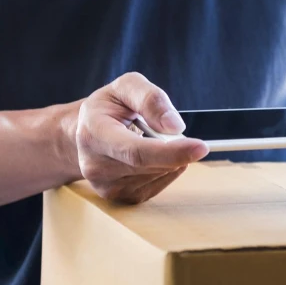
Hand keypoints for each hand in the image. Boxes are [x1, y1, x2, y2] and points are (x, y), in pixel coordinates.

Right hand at [75, 72, 209, 203]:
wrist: (84, 134)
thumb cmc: (107, 108)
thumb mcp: (125, 87)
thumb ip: (149, 99)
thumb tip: (174, 126)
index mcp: (94, 133)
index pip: (136, 151)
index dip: (171, 152)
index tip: (201, 147)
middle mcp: (96, 165)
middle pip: (152, 165)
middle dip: (175, 148)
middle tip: (170, 131)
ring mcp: (108, 187)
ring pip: (160, 174)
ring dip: (169, 156)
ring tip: (148, 139)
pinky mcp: (122, 197)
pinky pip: (160, 184)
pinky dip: (166, 167)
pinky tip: (151, 154)